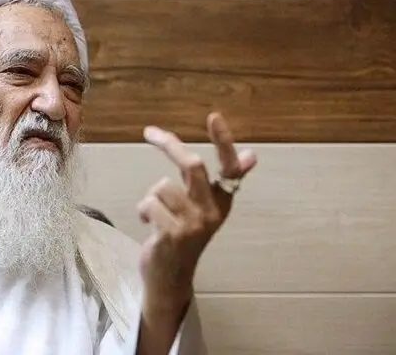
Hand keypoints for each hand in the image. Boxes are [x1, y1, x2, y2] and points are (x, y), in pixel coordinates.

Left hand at [136, 112, 256, 354]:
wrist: (170, 277)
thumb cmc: (182, 235)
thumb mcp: (202, 207)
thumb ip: (215, 180)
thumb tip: (252, 154)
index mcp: (222, 202)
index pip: (229, 168)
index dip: (223, 141)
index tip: (214, 116)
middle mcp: (212, 212)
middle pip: (193, 165)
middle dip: (169, 145)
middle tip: (151, 132)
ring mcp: (193, 225)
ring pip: (162, 186)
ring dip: (151, 195)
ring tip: (156, 213)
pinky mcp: (172, 235)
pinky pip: (149, 204)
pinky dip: (143, 210)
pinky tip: (149, 224)